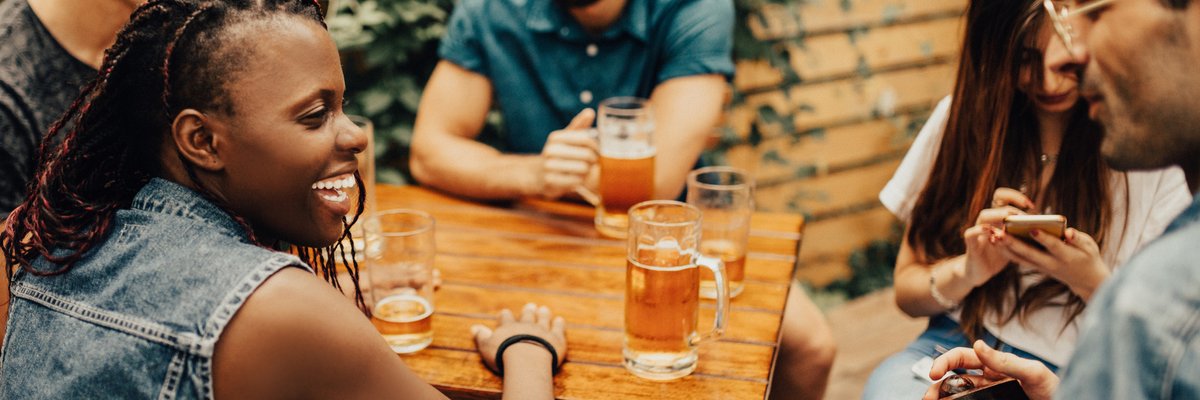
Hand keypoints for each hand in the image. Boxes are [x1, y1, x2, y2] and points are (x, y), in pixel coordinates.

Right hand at [472, 303, 566, 374]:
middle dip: (528, 311)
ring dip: (543, 314)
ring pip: (543, 319)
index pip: (506, 317)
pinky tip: (559, 320)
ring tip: (543, 309)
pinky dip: (559, 324)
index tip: (505, 313)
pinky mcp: (556, 339)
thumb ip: (481, 336)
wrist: (527, 359)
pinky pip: (558, 329)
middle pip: (527, 315)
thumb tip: (474, 327)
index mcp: (509, 326)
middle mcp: (526, 325)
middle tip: (530, 305)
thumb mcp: (487, 346)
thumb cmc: (503, 355)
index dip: (505, 316)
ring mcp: (542, 330)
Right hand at [537, 109, 596, 199]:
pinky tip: (577, 178)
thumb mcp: (566, 138)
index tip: (597, 150)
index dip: (596, 146)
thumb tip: (590, 112)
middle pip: (587, 154)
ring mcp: (548, 167)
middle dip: (594, 159)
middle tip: (593, 161)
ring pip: (583, 168)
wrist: (538, 175)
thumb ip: (579, 125)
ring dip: (587, 170)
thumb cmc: (558, 154)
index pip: (586, 139)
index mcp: (555, 138)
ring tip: (584, 169)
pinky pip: (577, 181)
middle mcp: (550, 150)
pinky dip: (580, 180)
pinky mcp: (550, 181)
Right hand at [922, 340, 1057, 399]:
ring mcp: (986, 397)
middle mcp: (986, 381)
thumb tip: (978, 345)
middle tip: (928, 398)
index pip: (961, 358)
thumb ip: (1006, 361)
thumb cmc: (1054, 390)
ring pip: (956, 396)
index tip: (935, 374)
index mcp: (993, 366)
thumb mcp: (1033, 372)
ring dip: (941, 398)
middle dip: (936, 386)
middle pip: (952, 380)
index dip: (945, 362)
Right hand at [962, 188, 1031, 285]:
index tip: (1031, 206)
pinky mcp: (971, 244)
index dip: (1016, 196)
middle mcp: (988, 220)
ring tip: (1009, 221)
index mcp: (999, 216)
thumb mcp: (1015, 243)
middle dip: (1012, 206)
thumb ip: (1026, 233)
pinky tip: (991, 233)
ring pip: (984, 215)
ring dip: (998, 216)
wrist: (981, 271)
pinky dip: (980, 231)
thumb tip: (1052, 229)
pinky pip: (971, 233)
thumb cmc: (1001, 256)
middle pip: (995, 200)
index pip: (1004, 196)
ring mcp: (978, 230)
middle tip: (1024, 217)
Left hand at [997, 227, 1108, 300]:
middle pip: (1030, 253)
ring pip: (1020, 258)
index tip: (1032, 228)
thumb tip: (1069, 232)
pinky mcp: (1035, 267)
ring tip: (991, 235)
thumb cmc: (1088, 256)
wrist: (1085, 280)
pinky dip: (1006, 251)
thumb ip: (1078, 239)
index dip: (1043, 238)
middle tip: (999, 232)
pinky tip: (994, 241)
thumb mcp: (1090, 246)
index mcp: (1067, 256)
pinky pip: (1018, 260)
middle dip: (1014, 243)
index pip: (1053, 246)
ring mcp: (1042, 267)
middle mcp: (1051, 263)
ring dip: (1005, 248)